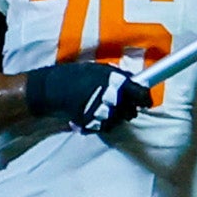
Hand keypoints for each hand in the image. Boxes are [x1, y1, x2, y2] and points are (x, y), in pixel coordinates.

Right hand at [22, 59, 148, 136]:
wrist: (52, 91)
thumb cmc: (75, 76)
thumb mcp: (99, 69)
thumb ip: (118, 76)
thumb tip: (134, 82)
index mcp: (115, 83)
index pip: (141, 95)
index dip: (145, 99)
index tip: (145, 101)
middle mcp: (112, 100)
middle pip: (131, 111)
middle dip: (128, 107)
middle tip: (118, 101)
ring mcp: (102, 115)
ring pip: (119, 121)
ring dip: (115, 115)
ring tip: (102, 106)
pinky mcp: (93, 125)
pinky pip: (106, 127)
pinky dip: (103, 122)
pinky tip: (94, 113)